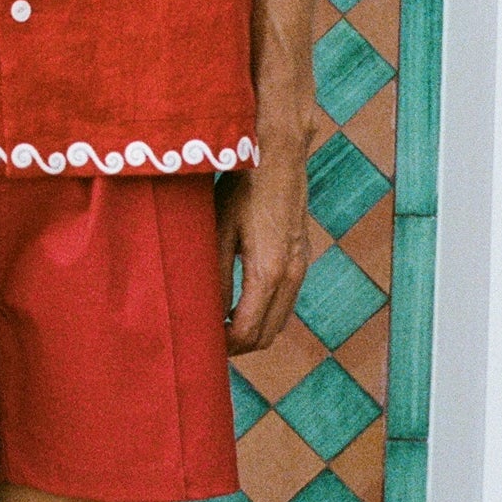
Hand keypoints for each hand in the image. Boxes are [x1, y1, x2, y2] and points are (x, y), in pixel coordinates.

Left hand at [217, 128, 315, 353]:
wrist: (280, 155)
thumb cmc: (242, 189)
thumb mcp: (218, 232)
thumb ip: (215, 278)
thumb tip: (207, 315)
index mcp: (269, 272)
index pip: (248, 332)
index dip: (223, 346)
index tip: (199, 343)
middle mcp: (292, 275)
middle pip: (267, 335)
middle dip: (238, 346)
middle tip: (207, 341)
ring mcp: (301, 267)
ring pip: (279, 321)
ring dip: (253, 331)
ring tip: (219, 324)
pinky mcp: (302, 257)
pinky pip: (286, 302)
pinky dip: (265, 313)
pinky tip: (239, 302)